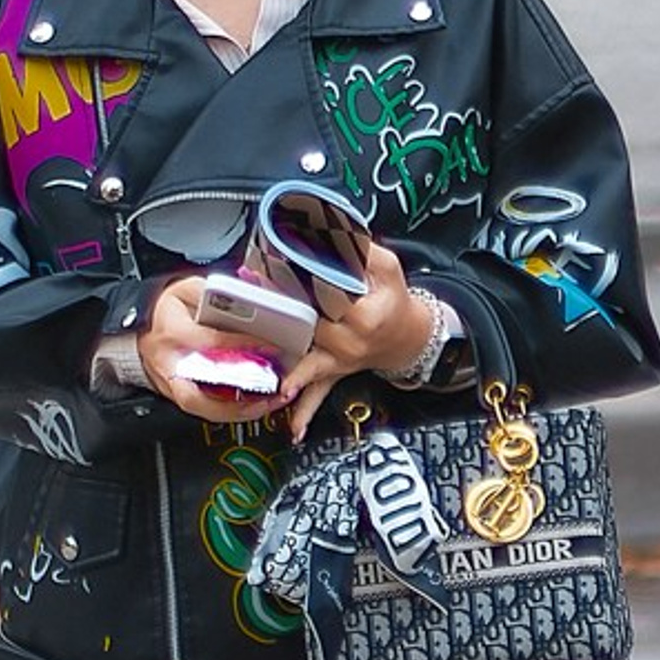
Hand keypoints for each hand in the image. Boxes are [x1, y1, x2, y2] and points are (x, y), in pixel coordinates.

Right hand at [137, 275, 289, 424]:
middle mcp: (170, 364)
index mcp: (173, 334)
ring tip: (267, 404)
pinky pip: (205, 408)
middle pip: (200, 394)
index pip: (212, 343)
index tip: (270, 347)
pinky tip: (253, 406)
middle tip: (270, 395)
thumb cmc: (165, 310)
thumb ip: (212, 292)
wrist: (138, 328)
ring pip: (203, 408)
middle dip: (237, 400)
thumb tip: (242, 299)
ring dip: (238, 411)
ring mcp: (172, 383)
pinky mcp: (177, 394)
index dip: (243, 345)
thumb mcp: (186, 290)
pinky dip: (231, 410)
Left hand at [276, 241, 435, 441]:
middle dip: (280, 318)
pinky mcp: (333, 374)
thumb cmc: (395, 301)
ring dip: (291, 375)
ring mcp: (340, 362)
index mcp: (363, 316)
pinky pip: (319, 396)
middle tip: (251, 303)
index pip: (325, 299)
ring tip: (274, 383)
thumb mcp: (386, 267)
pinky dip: (306, 413)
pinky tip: (295, 430)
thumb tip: (327, 229)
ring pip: (310, 368)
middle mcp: (350, 343)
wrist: (408, 337)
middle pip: (309, 330)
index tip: (273, 268)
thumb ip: (358, 248)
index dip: (299, 283)